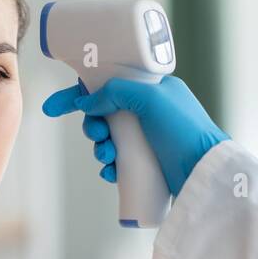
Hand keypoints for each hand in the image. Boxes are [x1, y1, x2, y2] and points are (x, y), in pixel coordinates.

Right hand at [41, 74, 229, 195]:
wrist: (204, 171)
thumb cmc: (184, 130)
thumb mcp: (151, 98)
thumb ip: (116, 92)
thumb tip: (86, 102)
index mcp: (152, 90)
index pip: (108, 85)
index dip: (78, 95)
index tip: (52, 108)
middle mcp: (150, 112)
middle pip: (104, 115)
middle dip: (93, 127)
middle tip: (98, 136)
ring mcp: (149, 139)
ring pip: (109, 141)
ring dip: (100, 149)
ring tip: (107, 157)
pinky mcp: (148, 164)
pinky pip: (119, 163)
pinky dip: (110, 168)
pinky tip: (112, 173)